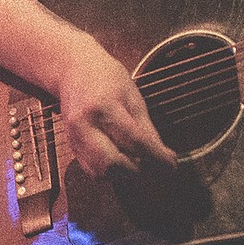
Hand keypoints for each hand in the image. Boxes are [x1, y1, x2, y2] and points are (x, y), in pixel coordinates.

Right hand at [54, 34, 176, 177]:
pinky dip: (110, 172)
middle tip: (156, 167)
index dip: (157, 158)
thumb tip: (164, 156)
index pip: (135, 142)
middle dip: (138, 172)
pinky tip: (124, 161)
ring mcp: (74, 139)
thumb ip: (147, 129)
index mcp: (105, 108)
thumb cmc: (106, 78)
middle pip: (112, 165)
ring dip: (124, 175)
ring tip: (141, 164)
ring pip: (100, 173)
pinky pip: (92, 170)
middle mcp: (85, 127)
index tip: (171, 165)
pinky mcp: (71, 147)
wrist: (72, 69)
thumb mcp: (133, 96)